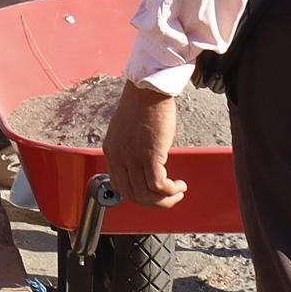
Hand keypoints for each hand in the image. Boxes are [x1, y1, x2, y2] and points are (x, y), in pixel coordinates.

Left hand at [101, 82, 187, 208]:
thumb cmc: (142, 105)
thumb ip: (130, 148)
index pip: (119, 186)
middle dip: (153, 202)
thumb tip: (143, 164)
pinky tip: (180, 185)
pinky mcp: (149, 155)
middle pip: (132, 195)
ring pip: (146, 195)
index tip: (153, 192)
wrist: (147, 89)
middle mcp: (118, 156)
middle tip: (169, 197)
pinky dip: (170, 191)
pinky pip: (158, 186)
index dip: (138, 195)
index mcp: (111, 151)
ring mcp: (132, 157)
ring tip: (178, 191)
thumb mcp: (127, 130)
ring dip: (165, 199)